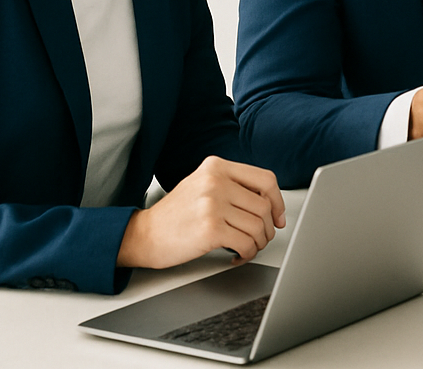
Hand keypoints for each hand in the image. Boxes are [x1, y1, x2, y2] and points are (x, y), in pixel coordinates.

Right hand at [117, 156, 285, 268]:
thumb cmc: (176, 214)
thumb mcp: (203, 185)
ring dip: (258, 242)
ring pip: (258, 226)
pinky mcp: (210, 229)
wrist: (143, 235)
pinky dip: (247, 253)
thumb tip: (272, 204)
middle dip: (268, 228)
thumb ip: (234, 186)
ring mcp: (212, 204)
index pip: (265, 179)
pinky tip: (237, 255)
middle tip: (261, 238)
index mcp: (216, 166)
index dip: (278, 201)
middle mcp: (215, 181)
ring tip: (248, 247)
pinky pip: (246, 242)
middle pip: (264, 206)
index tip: (278, 216)